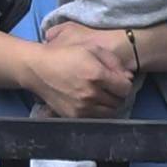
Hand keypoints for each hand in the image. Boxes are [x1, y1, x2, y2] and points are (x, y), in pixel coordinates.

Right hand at [19, 23, 139, 117]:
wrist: (38, 69)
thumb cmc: (65, 54)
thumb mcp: (91, 48)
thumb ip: (113, 61)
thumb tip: (128, 77)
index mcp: (96, 75)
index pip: (125, 89)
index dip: (124, 84)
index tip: (119, 81)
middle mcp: (90, 94)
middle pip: (119, 102)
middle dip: (118, 95)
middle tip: (111, 88)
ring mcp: (81, 107)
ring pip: (109, 112)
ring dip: (109, 104)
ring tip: (102, 94)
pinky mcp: (73, 116)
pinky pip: (95, 118)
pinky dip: (97, 111)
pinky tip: (91, 101)